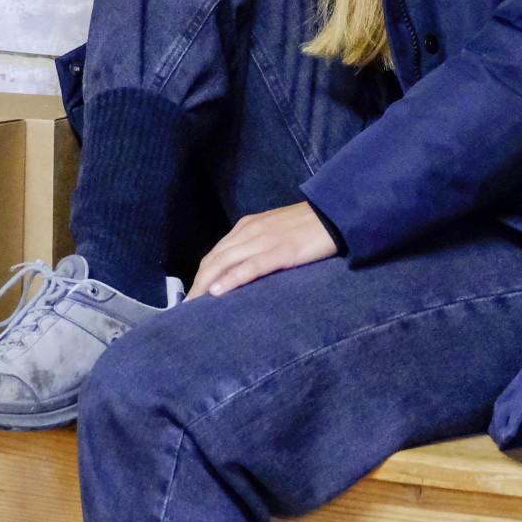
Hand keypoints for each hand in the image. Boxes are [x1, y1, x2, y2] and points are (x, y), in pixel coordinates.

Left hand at [189, 202, 337, 297]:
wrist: (334, 214)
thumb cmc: (306, 227)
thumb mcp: (274, 233)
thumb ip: (256, 247)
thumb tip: (240, 271)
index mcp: (247, 226)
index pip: (216, 253)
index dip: (201, 275)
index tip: (193, 296)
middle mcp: (249, 231)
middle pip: (214, 260)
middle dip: (198, 284)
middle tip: (187, 307)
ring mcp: (264, 240)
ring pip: (225, 263)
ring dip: (207, 285)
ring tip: (195, 305)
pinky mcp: (281, 251)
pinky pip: (250, 267)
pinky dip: (231, 280)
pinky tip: (218, 292)